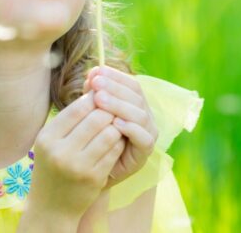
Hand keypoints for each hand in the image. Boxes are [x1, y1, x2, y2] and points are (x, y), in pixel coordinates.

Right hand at [25, 89, 125, 220]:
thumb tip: (95, 90)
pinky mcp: (95, 178)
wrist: (51, 206)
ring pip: (109, 133)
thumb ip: (69, 117)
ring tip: (114, 123)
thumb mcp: (51, 140)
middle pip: (96, 118)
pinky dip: (118, 142)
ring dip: (115, 126)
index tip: (101, 94)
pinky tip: (116, 141)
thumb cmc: (52, 165)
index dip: (93, 98)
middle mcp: (61, 152)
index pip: (77, 108)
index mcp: (47, 138)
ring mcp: (79, 166)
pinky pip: (115, 151)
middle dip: (108, 109)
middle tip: (112, 107)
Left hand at [83, 66, 158, 189]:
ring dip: (118, 104)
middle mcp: (145, 114)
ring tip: (99, 100)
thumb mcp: (92, 111)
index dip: (115, 76)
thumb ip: (94, 93)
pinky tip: (114, 123)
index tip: (96, 71)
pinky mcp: (146, 150)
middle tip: (95, 84)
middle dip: (114, 87)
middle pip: (135, 95)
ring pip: (139, 113)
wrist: (95, 170)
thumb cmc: (94, 136)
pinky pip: (143, 137)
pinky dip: (130, 128)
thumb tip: (92, 73)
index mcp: (135, 102)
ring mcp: (148, 131)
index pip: (131, 83)